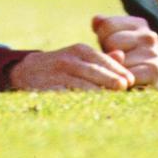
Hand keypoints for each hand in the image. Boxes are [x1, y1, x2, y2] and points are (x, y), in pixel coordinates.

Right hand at [8, 44, 135, 91]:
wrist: (27, 70)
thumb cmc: (62, 65)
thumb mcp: (80, 57)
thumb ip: (101, 58)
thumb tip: (122, 56)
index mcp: (80, 50)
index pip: (102, 59)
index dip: (117, 70)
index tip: (130, 81)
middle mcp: (69, 59)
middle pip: (93, 70)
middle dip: (110, 79)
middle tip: (124, 87)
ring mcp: (58, 74)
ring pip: (81, 83)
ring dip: (97, 92)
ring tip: (111, 99)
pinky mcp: (48, 88)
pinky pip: (66, 95)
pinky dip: (79, 100)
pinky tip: (90, 107)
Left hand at [91, 14, 157, 89]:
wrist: (155, 89)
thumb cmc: (130, 64)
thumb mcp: (117, 45)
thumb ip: (105, 31)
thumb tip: (95, 20)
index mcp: (139, 25)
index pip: (107, 25)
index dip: (103, 41)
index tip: (114, 52)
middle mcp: (149, 36)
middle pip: (111, 41)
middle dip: (109, 57)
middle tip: (120, 68)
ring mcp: (153, 53)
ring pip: (117, 60)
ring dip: (115, 72)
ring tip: (123, 77)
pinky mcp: (155, 72)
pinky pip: (125, 76)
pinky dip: (122, 84)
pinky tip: (127, 87)